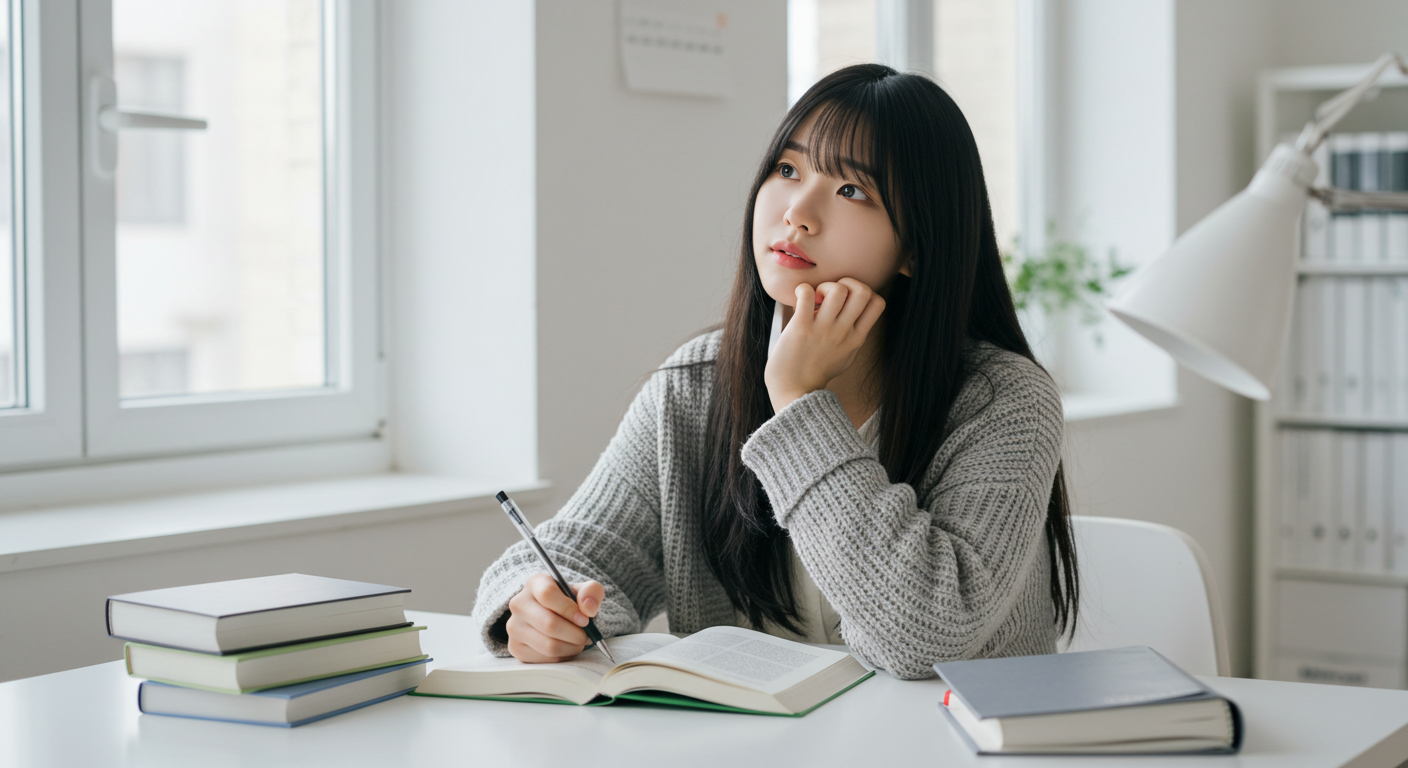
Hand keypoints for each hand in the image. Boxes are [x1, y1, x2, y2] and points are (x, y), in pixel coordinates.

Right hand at [505, 574, 604, 662]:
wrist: (555, 617)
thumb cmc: (570, 602)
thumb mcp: (584, 591)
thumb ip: (592, 592)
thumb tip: (588, 609)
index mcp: (535, 583)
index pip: (548, 594)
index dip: (569, 609)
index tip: (584, 620)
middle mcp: (519, 604)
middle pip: (549, 624)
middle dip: (575, 634)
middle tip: (586, 636)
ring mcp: (514, 627)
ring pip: (549, 645)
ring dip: (571, 647)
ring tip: (578, 642)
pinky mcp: (516, 647)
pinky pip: (545, 659)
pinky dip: (562, 656)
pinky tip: (566, 647)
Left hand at [764, 277, 884, 413]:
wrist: (793, 392)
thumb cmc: (816, 372)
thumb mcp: (845, 355)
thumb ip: (853, 335)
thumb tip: (854, 314)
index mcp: (856, 338)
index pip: (878, 303)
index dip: (864, 291)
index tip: (846, 300)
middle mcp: (843, 333)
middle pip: (862, 290)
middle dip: (846, 283)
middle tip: (829, 296)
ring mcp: (823, 330)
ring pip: (837, 289)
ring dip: (824, 286)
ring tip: (814, 300)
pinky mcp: (801, 328)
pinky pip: (807, 294)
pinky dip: (803, 289)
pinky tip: (799, 299)